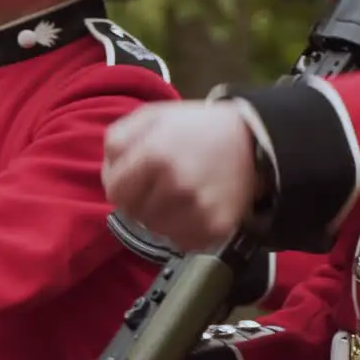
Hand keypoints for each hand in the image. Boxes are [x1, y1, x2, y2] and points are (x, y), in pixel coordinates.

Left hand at [102, 101, 258, 251]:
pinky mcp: (216, 228)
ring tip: (177, 196)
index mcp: (154, 155)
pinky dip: (181, 230)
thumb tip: (108, 173)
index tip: (134, 179)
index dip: (121, 186)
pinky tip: (192, 209)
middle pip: (134, 213)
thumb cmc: (193, 127)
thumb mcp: (149, 117)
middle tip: (158, 185)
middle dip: (139, 201)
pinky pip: (181, 242)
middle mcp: (175, 185)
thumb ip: (117, 140)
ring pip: (156, 230)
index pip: (115, 192)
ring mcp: (197, 209)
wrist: (252, 139)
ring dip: (160, 217)